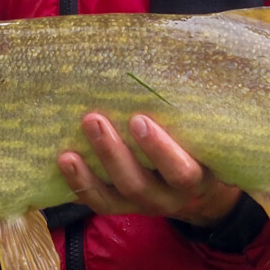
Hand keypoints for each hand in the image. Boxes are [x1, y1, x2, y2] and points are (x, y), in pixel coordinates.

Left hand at [59, 113, 242, 226]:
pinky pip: (97, 202)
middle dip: (113, 154)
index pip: (180, 171)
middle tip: (93, 119)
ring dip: (88, 174)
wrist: (198, 189)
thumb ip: (188, 115)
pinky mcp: (120, 207)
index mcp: (194, 179)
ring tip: (68, 152)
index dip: (159, 149)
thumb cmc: (199, 148)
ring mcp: (141, 205)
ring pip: (113, 198)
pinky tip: (64, 162)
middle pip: (138, 185)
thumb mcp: (205, 137)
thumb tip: (168, 62)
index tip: (138, 119)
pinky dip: (78, 184)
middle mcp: (168, 198)